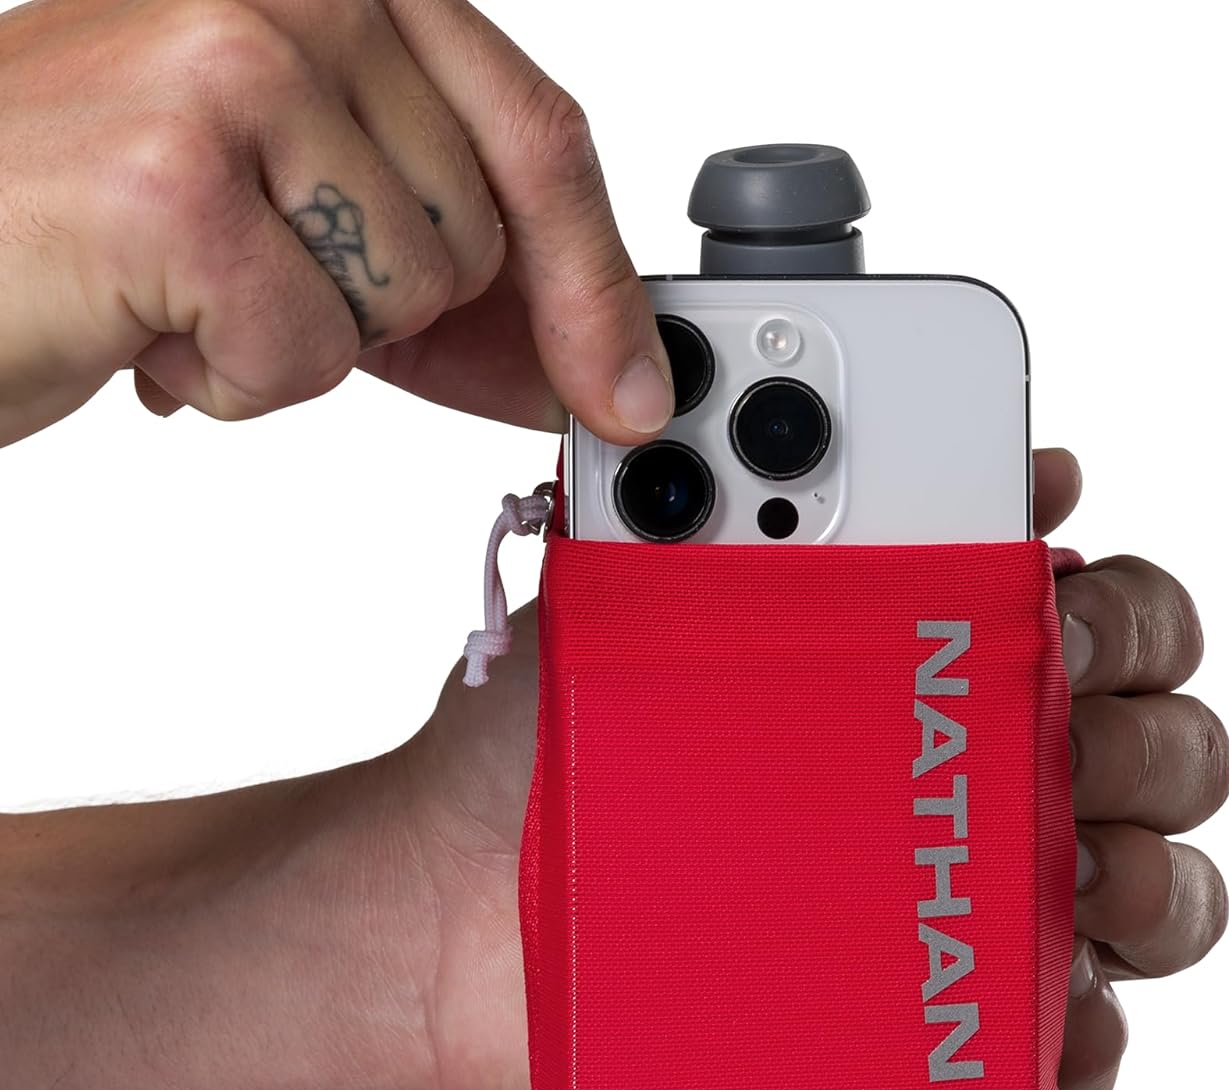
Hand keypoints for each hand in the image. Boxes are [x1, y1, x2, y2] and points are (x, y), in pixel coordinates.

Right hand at [0, 0, 674, 445]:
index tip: (632, 387)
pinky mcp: (181, 178)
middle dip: (382, 309)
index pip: (535, 133)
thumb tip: (600, 363)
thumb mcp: (302, 219)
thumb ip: (449, 267)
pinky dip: (230, 379)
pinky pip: (307, 354)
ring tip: (186, 285)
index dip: (595, 279)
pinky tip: (151, 324)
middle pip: (476, 238)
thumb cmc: (98, 224)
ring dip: (297, 340)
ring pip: (404, 299)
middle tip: (248, 270)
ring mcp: (236, 65)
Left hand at [414, 448, 1228, 1089]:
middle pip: (1153, 746)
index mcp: (916, 668)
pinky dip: (1084, 1039)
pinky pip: (1063, 1051)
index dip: (1119, 606)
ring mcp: (946, 913)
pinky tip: (1040, 1012)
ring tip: (1065, 883)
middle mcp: (952, 784)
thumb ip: (750, 502)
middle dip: (1146, 730)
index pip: (1095, 619)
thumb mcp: (641, 590)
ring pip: (1148, 891)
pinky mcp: (918, 1038)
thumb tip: (867, 434)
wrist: (440, 919)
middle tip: (1054, 728)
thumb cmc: (539, 748)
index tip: (1059, 600)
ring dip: (1149, 880)